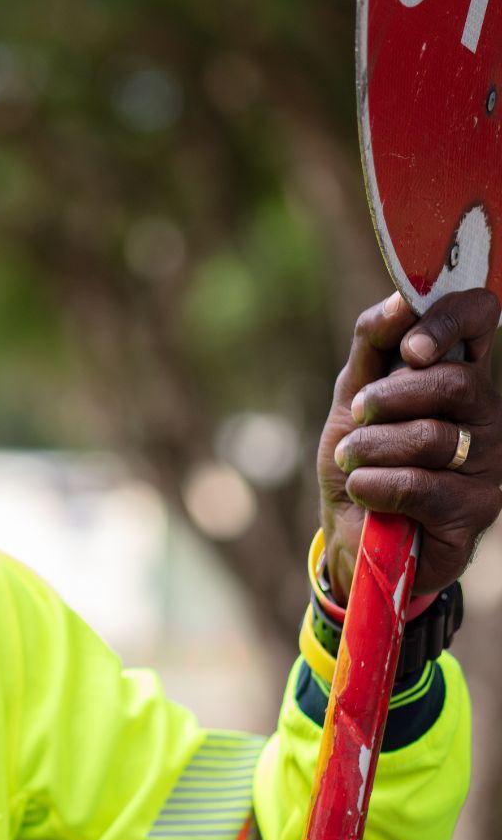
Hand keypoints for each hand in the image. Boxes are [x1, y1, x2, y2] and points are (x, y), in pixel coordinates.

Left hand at [320, 289, 501, 600]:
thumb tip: (398, 302)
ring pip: (431, 437)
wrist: (353, 537)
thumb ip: (373, 348)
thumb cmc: (361, 461)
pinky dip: (373, 486)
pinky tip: (365, 493)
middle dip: (388, 398)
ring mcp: (488, 466)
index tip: (409, 348)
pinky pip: (418, 486)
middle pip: (454, 383)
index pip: (480, 322)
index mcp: (459, 378)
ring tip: (352, 462)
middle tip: (358, 417)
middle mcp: (486, 417)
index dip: (450, 320)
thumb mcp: (353, 399)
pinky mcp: (476, 512)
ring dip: (368, 449)